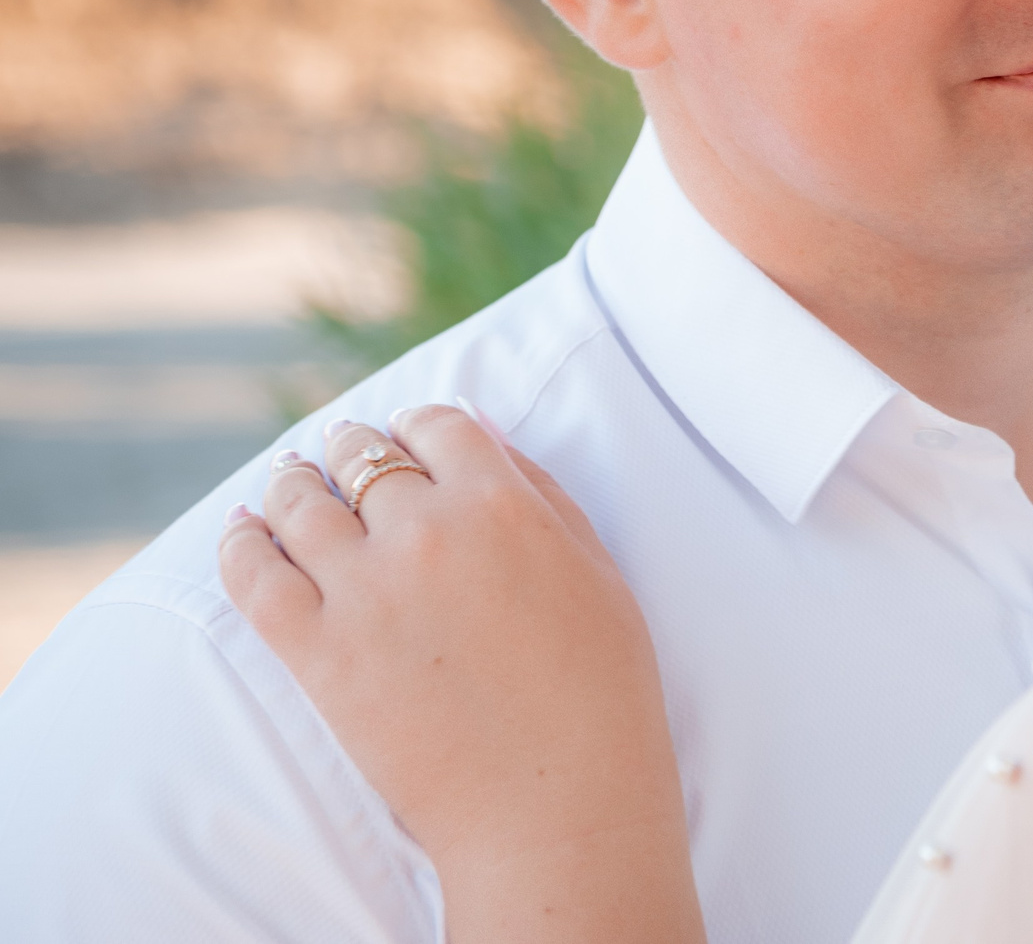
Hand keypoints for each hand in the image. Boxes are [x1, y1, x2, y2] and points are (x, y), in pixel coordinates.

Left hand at [219, 406, 705, 943]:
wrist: (555, 802)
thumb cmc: (598, 688)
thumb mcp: (596, 568)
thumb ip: (540, 490)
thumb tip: (480, 432)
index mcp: (503, 504)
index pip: (438, 426)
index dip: (417, 424)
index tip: (406, 433)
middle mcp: (427, 531)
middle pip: (362, 457)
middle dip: (349, 448)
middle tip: (339, 452)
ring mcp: (365, 590)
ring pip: (298, 504)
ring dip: (290, 484)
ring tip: (286, 483)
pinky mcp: (317, 652)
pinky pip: (253, 574)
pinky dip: (239, 543)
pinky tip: (242, 531)